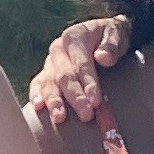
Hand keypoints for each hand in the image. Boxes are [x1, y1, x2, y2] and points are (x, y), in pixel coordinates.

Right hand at [27, 14, 131, 130]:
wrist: (102, 37)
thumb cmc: (110, 38)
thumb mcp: (117, 35)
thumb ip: (112, 46)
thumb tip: (103, 58)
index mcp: (74, 37)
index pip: (81, 63)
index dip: (88, 82)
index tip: (96, 101)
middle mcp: (58, 50)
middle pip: (64, 76)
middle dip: (75, 97)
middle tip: (86, 115)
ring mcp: (50, 64)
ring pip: (48, 83)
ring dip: (54, 101)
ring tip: (59, 117)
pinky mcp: (46, 76)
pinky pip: (37, 85)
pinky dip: (36, 96)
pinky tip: (37, 108)